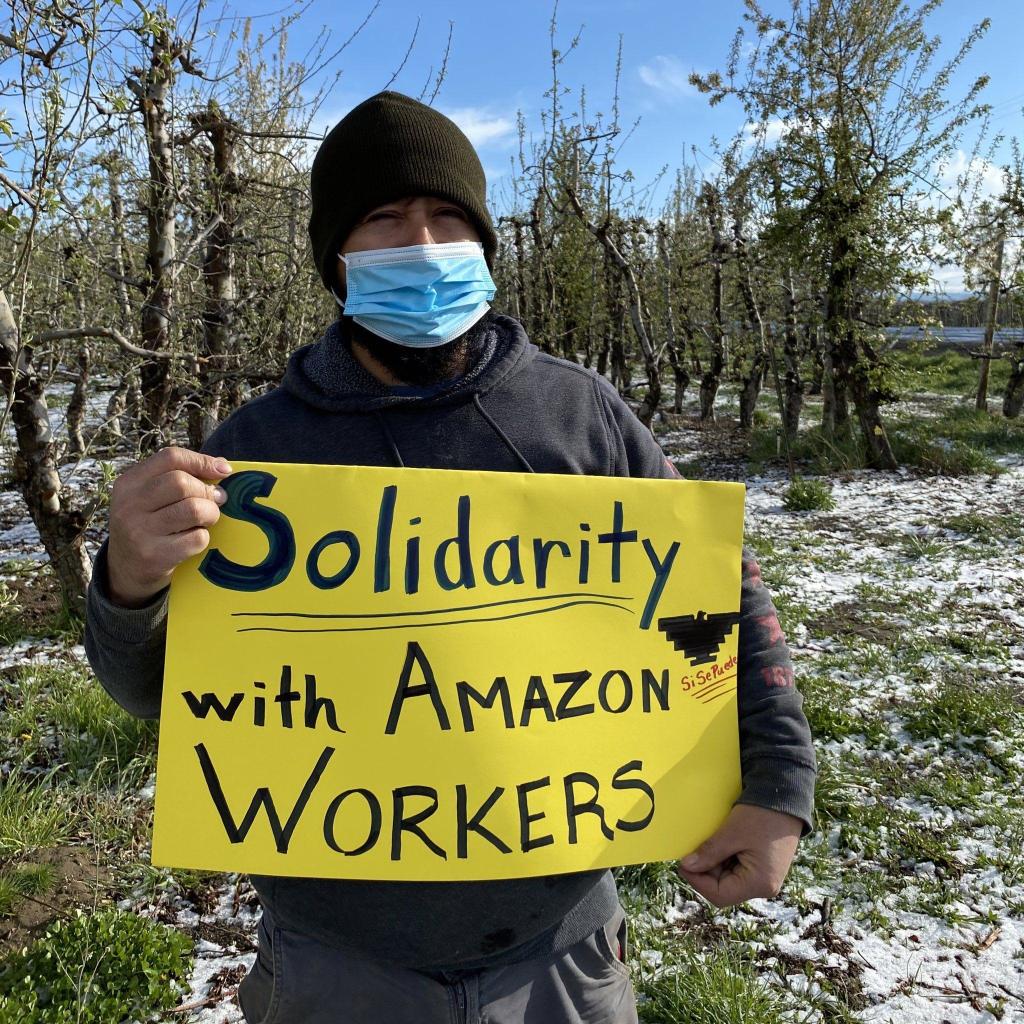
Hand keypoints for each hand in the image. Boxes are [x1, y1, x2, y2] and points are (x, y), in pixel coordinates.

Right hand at [106, 447, 231, 607]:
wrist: (126, 570)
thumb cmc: (149, 525)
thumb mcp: (150, 498)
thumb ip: (179, 478)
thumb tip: (222, 466)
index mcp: (129, 483)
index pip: (170, 458)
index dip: (202, 461)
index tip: (223, 470)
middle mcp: (129, 505)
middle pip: (182, 483)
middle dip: (208, 492)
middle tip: (216, 501)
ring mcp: (139, 531)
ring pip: (193, 509)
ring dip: (210, 514)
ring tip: (207, 519)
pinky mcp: (154, 556)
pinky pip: (196, 538)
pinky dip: (203, 538)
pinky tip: (193, 540)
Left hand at [677, 804, 802, 907]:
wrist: (786, 798)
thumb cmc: (761, 815)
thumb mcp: (731, 833)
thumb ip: (709, 853)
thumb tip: (686, 866)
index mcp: (759, 883)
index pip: (720, 895)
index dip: (698, 881)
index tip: (683, 863)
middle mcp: (764, 886)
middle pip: (724, 889)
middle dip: (706, 871)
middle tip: (694, 850)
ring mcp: (764, 877)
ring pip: (728, 879)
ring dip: (714, 863)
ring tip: (710, 842)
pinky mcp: (762, 867)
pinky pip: (736, 869)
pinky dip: (724, 858)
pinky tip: (721, 842)